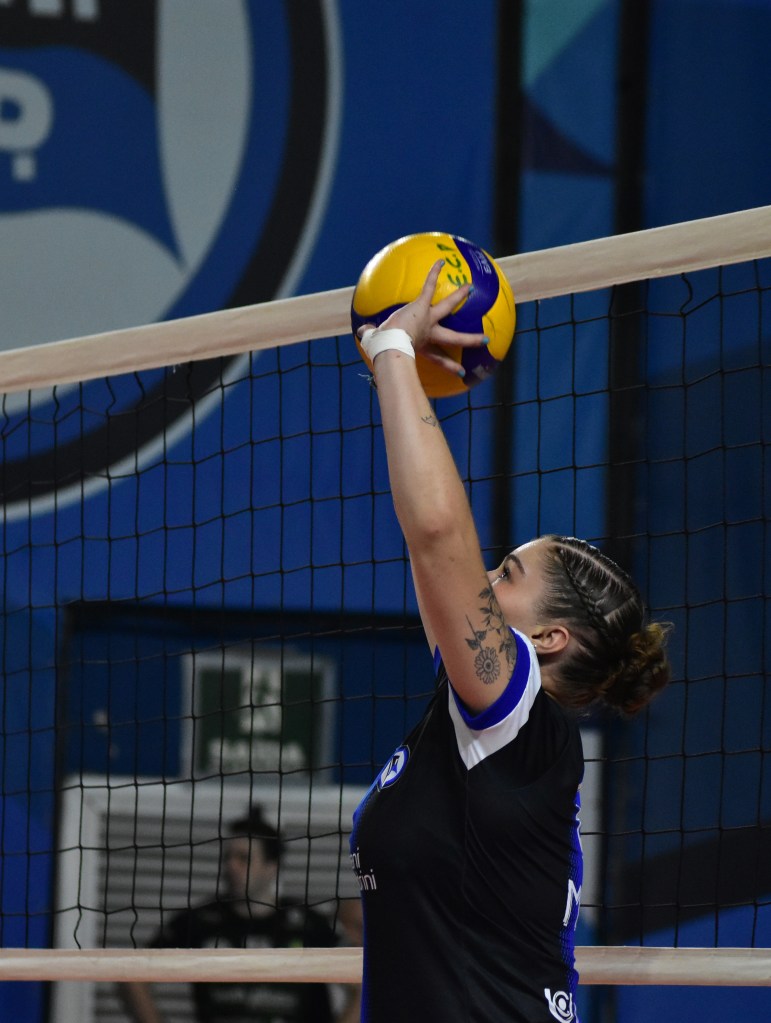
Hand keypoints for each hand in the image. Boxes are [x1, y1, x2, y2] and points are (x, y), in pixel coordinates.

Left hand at [358, 260, 486, 376]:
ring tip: (470, 287)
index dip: (451, 366)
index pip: (439, 358)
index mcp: (422, 346)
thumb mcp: (376, 343)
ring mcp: (428, 319)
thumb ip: (370, 336)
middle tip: (484, 340)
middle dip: (469, 339)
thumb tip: (360, 331)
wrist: (391, 345)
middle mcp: (429, 333)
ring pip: (448, 307)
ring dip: (459, 296)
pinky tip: (440, 261)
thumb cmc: (385, 349)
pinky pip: (430, 287)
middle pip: (454, 337)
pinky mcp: (422, 306)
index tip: (462, 372)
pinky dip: (434, 274)